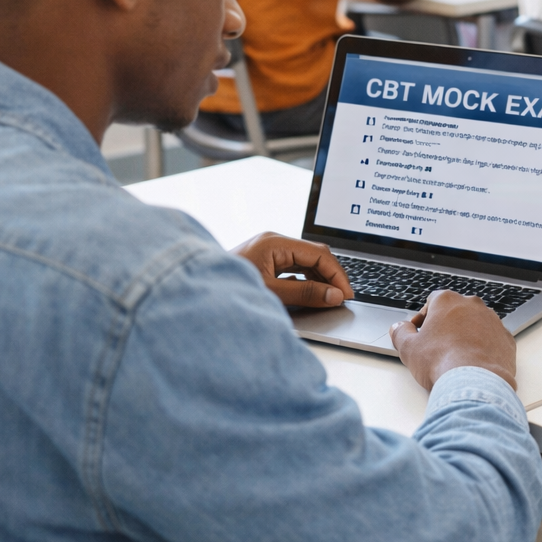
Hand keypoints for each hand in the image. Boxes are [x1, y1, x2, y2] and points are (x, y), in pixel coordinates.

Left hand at [231, 232, 353, 308]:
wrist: (194, 290)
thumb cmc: (227, 289)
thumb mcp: (271, 294)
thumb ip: (305, 294)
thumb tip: (334, 296)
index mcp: (275, 243)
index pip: (318, 254)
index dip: (337, 275)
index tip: (347, 294)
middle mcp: (273, 242)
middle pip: (314, 256)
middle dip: (331, 276)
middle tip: (343, 298)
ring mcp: (269, 251)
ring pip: (305, 262)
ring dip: (320, 279)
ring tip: (330, 298)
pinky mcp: (265, 262)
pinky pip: (294, 268)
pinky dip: (306, 281)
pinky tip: (312, 294)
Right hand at [391, 289, 516, 390]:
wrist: (474, 383)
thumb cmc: (441, 362)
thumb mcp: (408, 348)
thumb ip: (400, 333)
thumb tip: (398, 328)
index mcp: (448, 301)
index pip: (432, 301)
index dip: (424, 317)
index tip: (420, 333)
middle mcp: (473, 305)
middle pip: (455, 311)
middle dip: (446, 325)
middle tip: (436, 346)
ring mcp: (492, 320)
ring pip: (476, 323)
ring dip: (466, 335)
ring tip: (456, 357)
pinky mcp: (506, 338)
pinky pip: (492, 338)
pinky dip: (484, 347)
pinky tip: (474, 363)